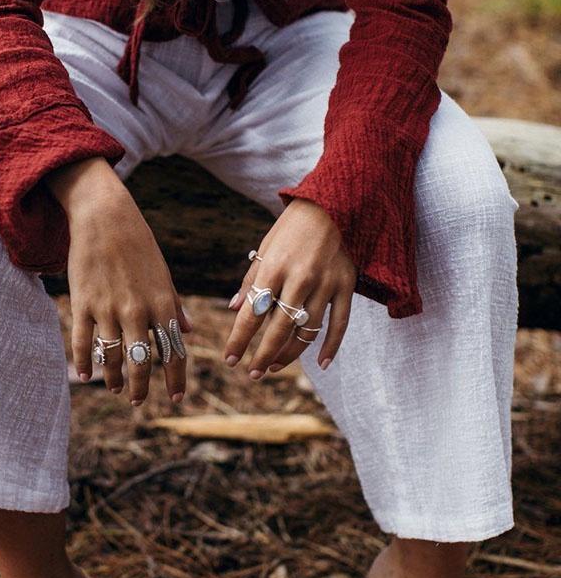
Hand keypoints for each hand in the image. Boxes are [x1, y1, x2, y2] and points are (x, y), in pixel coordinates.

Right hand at [46, 158, 189, 404]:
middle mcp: (137, 311)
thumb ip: (175, 305)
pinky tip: (87, 376)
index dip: (176, 378)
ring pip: (112, 357)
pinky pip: (82, 342)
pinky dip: (84, 362)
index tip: (177, 397)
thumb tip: (188, 331)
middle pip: (141, 362)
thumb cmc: (138, 244)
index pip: (174, 351)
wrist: (105, 217)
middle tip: (140, 401)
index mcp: (163, 303)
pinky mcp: (82, 303)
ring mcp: (108, 309)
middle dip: (142, 387)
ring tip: (116, 389)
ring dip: (114, 379)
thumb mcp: (163, 274)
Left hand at [224, 198, 356, 376]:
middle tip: (253, 373)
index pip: (252, 312)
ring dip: (290, 354)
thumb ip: (251, 280)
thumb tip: (234, 309)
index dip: (239, 339)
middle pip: (279, 328)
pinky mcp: (347, 285)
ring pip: (307, 331)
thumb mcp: (265, 248)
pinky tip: (322, 363)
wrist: (333, 205)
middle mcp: (300, 277)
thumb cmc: (291, 229)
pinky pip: (339, 324)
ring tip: (274, 366)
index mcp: (274, 266)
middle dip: (263, 354)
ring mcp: (326, 283)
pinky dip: (331, 346)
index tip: (230, 359)